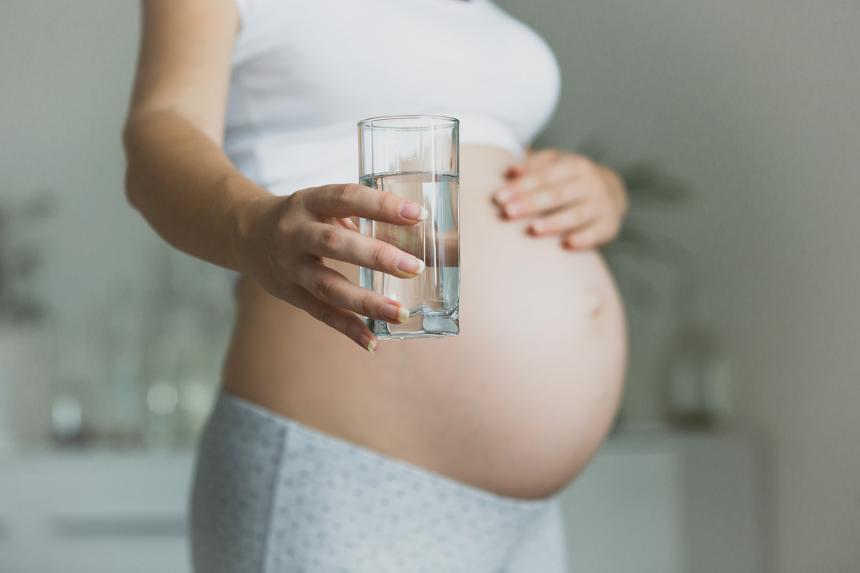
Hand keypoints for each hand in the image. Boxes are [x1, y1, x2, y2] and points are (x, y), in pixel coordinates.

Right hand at [235, 183, 428, 351]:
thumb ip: (360, 214)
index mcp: (309, 202)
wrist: (246, 233)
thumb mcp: (322, 203)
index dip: (382, 206)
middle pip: (336, 244)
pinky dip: (347, 328)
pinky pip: (320, 313)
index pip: (347, 198)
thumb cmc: (303, 217)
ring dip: (366, 301)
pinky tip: (373, 342)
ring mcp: (290, 266)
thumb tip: (419, 233)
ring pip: (328, 285)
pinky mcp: (289, 294)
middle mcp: (295, 232)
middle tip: (415, 267)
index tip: (418, 216)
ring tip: (401, 313)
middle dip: (377, 256)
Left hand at [491, 150, 627, 249]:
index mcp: (574, 165)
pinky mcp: (609, 225)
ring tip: (533, 229)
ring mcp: (601, 204)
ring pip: (575, 214)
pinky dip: (584, 238)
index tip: (498, 198)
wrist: (612, 191)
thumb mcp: (556, 164)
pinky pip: (596, 233)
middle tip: (508, 213)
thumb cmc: (570, 178)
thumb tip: (510, 171)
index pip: (544, 176)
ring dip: (554, 222)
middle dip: (531, 203)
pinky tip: (567, 244)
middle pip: (557, 195)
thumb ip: (533, 166)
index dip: (521, 187)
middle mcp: (590, 183)